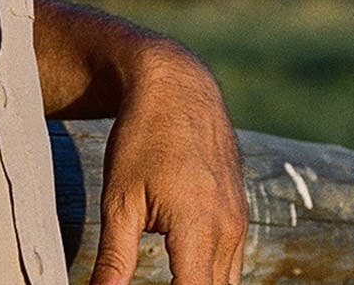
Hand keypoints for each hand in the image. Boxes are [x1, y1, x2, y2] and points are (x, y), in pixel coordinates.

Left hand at [88, 42, 248, 284]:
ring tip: (166, 280)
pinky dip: (209, 277)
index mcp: (199, 227)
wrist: (178, 87)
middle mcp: (228, 229)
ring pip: (228, 283)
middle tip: (155, 284)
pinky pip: (231, 264)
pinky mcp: (239, 215)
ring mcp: (239, 222)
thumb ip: (114, 259)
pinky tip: (182, 276)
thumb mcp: (119, 200)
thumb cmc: (142, 139)